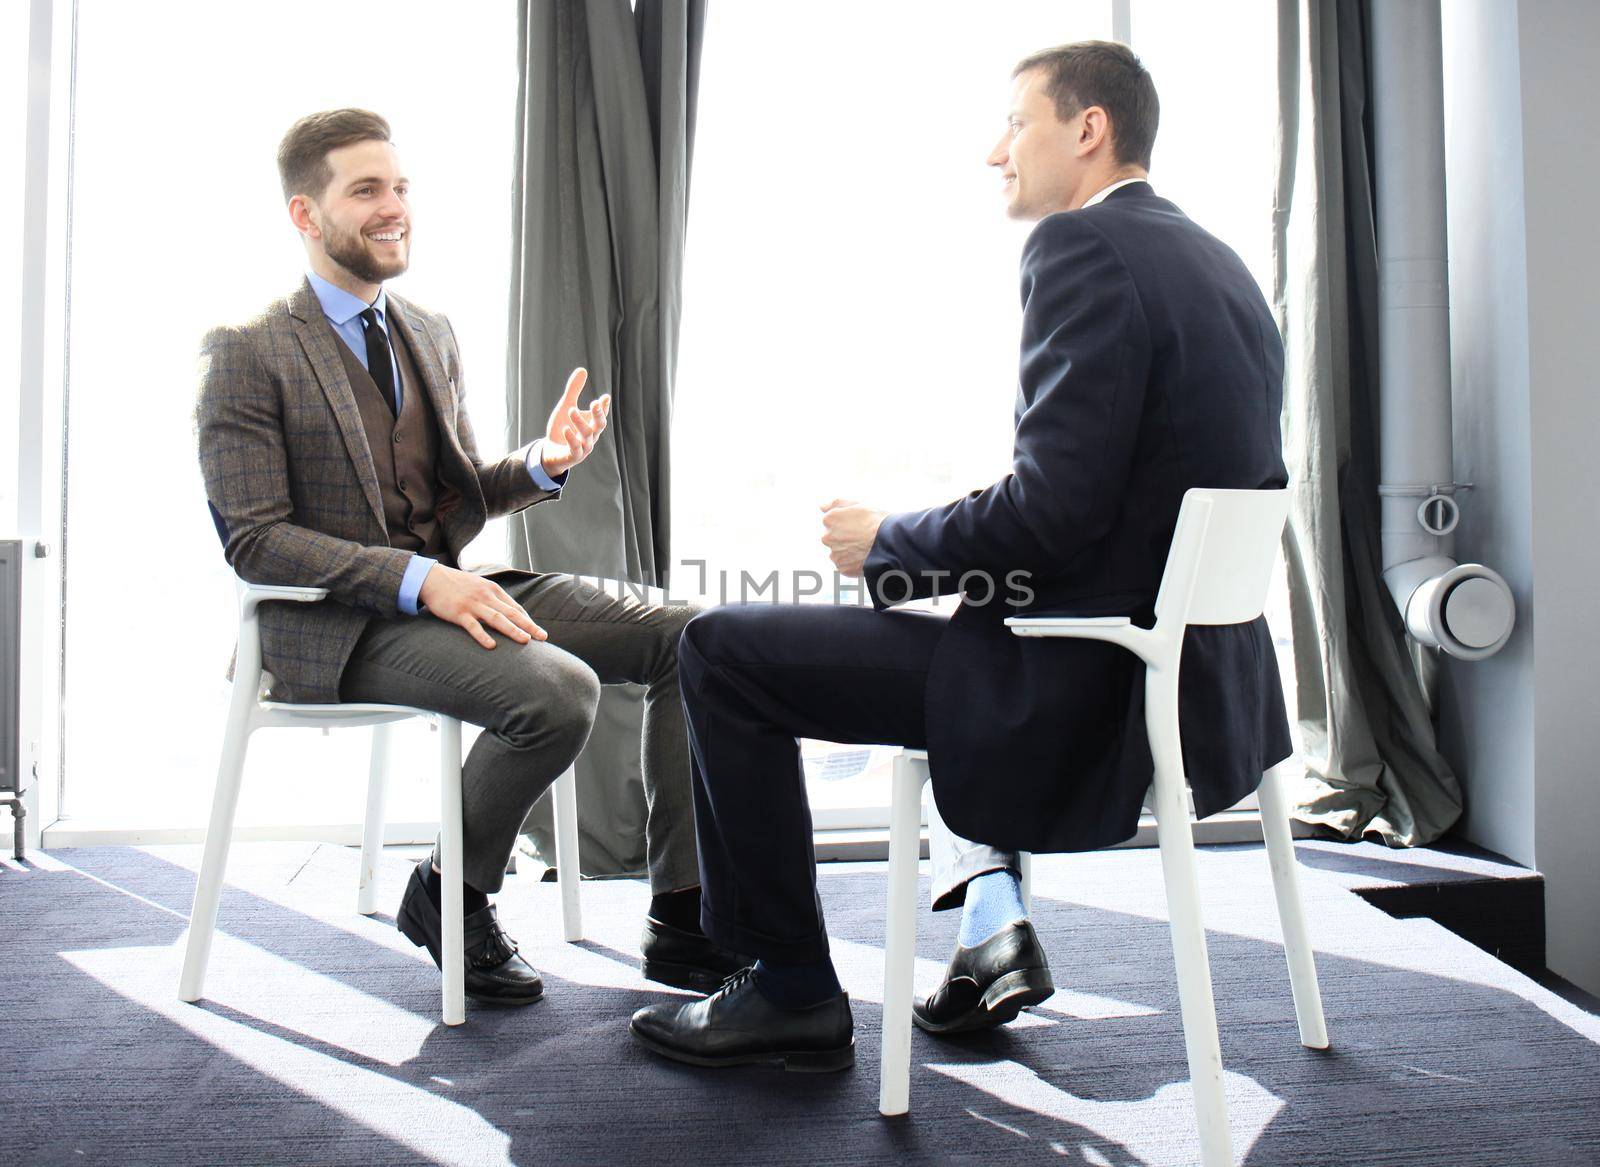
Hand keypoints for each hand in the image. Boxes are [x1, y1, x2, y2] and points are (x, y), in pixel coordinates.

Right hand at [418, 564, 546, 649]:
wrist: (433, 578)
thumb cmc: (458, 585)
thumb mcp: (480, 587)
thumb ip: (494, 598)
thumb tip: (509, 612)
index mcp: (493, 590)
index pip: (515, 608)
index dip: (528, 620)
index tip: (539, 632)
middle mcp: (486, 596)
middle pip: (512, 613)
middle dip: (529, 626)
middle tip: (542, 637)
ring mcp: (473, 605)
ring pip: (497, 619)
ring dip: (512, 630)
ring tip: (525, 641)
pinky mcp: (459, 612)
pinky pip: (473, 626)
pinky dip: (483, 636)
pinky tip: (492, 645)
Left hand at [540, 367, 611, 476]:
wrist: (551, 451)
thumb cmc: (562, 428)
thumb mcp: (566, 406)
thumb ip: (574, 390)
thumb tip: (582, 370)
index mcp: (592, 423)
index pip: (601, 414)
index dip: (604, 407)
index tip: (605, 397)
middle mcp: (591, 436)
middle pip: (599, 425)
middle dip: (598, 415)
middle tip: (594, 402)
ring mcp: (584, 447)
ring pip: (587, 435)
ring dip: (580, 422)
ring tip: (571, 410)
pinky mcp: (573, 456)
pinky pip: (575, 448)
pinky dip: (571, 439)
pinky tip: (565, 429)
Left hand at [820, 499, 886, 577]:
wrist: (890, 542)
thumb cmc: (877, 521)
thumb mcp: (858, 504)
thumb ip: (836, 504)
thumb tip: (822, 507)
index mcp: (829, 520)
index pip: (831, 522)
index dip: (846, 523)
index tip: (858, 525)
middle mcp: (827, 537)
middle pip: (833, 538)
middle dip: (845, 538)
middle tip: (862, 537)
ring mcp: (834, 554)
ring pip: (838, 552)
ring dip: (848, 551)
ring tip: (864, 548)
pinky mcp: (842, 568)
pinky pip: (844, 565)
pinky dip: (852, 563)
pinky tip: (863, 557)